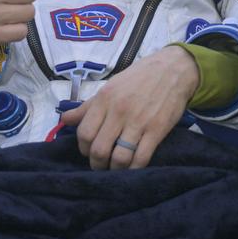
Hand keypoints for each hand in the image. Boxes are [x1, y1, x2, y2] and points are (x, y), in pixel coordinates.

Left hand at [59, 46, 199, 170]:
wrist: (173, 69)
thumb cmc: (138, 78)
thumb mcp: (109, 87)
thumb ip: (87, 106)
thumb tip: (65, 120)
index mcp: (104, 99)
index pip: (84, 133)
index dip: (83, 148)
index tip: (87, 151)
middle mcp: (119, 112)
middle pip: (99, 149)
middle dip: (97, 163)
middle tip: (100, 164)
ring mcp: (139, 122)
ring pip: (119, 158)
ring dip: (115, 168)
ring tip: (115, 167)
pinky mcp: (157, 131)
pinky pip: (141, 158)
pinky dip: (134, 168)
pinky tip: (132, 167)